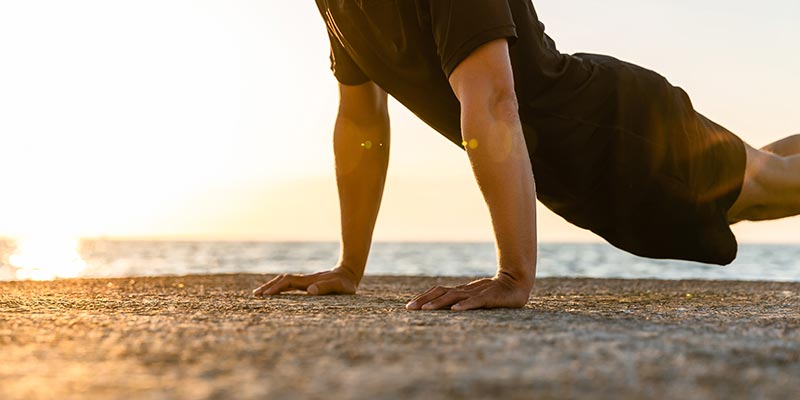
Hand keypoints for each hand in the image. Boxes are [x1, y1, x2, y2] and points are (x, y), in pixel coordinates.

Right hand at [252, 268, 358, 295]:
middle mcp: (305, 280)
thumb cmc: (346, 284)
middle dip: (269, 287)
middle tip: (255, 295)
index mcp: (309, 281)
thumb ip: (326, 288)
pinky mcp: (307, 284)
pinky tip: (275, 294)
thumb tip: (310, 291)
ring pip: (284, 282)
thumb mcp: (340, 287)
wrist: (349, 273)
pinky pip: (289, 286)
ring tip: (259, 294)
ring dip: (272, 286)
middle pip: (282, 280)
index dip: (277, 287)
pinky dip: (279, 288)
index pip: (288, 282)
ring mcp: (305, 281)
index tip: (266, 295)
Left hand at [405, 275, 531, 310]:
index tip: (410, 306)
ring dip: (438, 303)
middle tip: (409, 308)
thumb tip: (446, 310)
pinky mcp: (488, 297)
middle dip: (424, 300)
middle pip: (441, 292)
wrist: (517, 282)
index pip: (438, 291)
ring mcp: (476, 293)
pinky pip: (474, 302)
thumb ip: (462, 302)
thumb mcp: (475, 298)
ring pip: (454, 297)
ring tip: (425, 309)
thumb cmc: (496, 293)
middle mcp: (465, 290)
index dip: (424, 297)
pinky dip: (464, 306)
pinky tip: (454, 310)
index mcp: (461, 291)